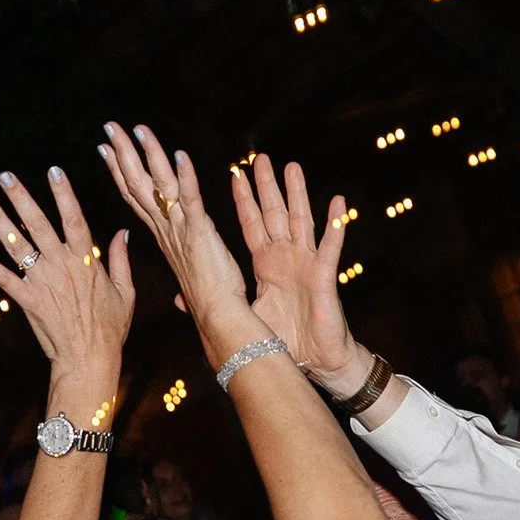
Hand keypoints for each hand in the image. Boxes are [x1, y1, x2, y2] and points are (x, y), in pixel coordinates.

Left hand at [0, 164, 133, 386]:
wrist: (89, 359)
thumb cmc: (111, 328)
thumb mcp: (125, 291)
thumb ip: (120, 259)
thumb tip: (122, 232)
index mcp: (86, 261)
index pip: (74, 218)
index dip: (63, 194)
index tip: (53, 170)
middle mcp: (62, 266)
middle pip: (38, 224)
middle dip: (20, 197)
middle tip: (5, 176)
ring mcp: (42, 282)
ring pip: (16, 245)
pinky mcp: (27, 300)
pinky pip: (2, 278)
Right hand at [96, 123, 260, 354]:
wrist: (219, 319)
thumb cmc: (208, 301)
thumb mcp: (187, 282)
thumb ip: (179, 275)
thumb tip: (174, 291)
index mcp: (163, 236)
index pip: (136, 197)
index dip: (120, 171)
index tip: (106, 150)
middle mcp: (165, 229)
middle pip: (138, 185)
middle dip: (123, 154)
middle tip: (109, 128)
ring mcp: (180, 230)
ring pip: (159, 186)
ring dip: (149, 155)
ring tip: (137, 130)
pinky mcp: (200, 233)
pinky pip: (190, 201)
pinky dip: (186, 178)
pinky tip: (179, 156)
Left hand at [232, 156, 362, 391]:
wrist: (314, 361)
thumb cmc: (284, 339)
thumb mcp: (244, 314)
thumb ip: (219, 301)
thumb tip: (181, 299)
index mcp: (266, 265)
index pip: (252, 225)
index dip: (244, 200)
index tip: (235, 175)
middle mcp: (286, 258)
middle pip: (274, 214)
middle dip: (267, 186)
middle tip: (260, 158)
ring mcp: (306, 263)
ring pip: (301, 221)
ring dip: (297, 194)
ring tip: (293, 168)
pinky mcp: (324, 276)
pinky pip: (330, 246)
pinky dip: (336, 224)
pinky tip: (338, 203)